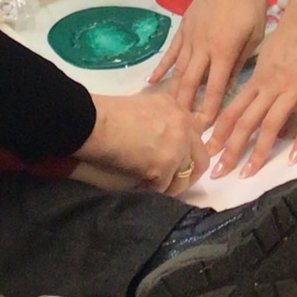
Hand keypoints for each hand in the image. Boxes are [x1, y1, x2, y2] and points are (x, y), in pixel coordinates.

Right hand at [76, 90, 207, 195]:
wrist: (96, 123)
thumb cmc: (112, 114)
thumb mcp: (147, 105)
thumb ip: (164, 119)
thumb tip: (167, 140)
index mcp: (178, 109)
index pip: (197, 137)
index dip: (188, 154)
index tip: (179, 164)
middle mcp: (183, 126)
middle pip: (201, 158)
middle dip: (189, 175)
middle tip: (175, 184)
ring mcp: (176, 146)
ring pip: (184, 178)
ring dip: (170, 186)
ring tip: (155, 188)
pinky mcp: (164, 166)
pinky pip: (164, 188)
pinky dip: (153, 191)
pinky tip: (141, 188)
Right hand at [148, 0, 267, 126]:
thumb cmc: (250, 3)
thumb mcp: (255, 34)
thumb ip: (241, 61)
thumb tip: (231, 87)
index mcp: (223, 50)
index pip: (214, 86)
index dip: (209, 109)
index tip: (205, 128)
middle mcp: (202, 47)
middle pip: (190, 82)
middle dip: (186, 106)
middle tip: (182, 127)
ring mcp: (189, 37)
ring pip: (178, 69)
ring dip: (173, 91)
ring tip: (168, 112)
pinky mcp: (183, 28)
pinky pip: (170, 51)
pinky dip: (161, 67)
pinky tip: (151, 81)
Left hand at [206, 0, 296, 177]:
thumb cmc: (285, 36)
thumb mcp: (263, 57)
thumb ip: (257, 81)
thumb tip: (250, 104)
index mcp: (255, 82)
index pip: (231, 111)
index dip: (218, 133)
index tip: (207, 152)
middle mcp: (268, 90)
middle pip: (245, 124)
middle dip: (230, 150)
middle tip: (217, 173)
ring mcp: (290, 92)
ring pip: (269, 126)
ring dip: (257, 152)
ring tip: (247, 174)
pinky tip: (295, 159)